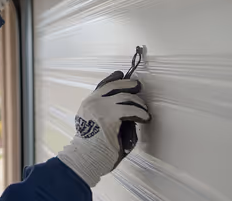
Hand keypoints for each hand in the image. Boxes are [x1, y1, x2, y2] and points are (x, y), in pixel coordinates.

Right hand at [57, 71, 150, 187]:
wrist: (86, 156)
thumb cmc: (91, 147)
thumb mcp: (93, 124)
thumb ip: (105, 114)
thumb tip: (124, 109)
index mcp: (88, 104)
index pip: (102, 86)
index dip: (113, 79)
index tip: (121, 73)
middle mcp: (93, 102)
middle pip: (114, 86)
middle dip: (128, 84)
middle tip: (138, 86)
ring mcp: (101, 107)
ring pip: (125, 97)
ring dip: (138, 103)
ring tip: (145, 110)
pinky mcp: (111, 116)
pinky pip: (131, 110)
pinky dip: (141, 113)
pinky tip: (145, 117)